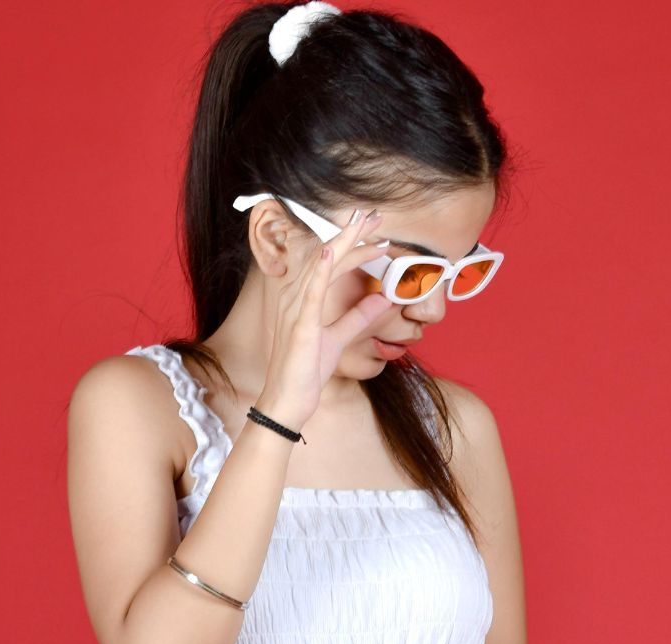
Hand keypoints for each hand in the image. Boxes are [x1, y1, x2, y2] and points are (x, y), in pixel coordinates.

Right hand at [256, 205, 392, 429]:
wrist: (288, 401)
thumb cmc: (306, 372)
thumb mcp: (339, 339)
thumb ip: (358, 318)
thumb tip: (382, 299)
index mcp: (304, 299)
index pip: (332, 265)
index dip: (355, 247)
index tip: (378, 236)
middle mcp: (295, 297)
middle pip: (325, 256)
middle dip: (350, 234)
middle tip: (372, 214)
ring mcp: (295, 310)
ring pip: (319, 267)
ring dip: (340, 242)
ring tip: (359, 222)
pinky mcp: (300, 326)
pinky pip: (310, 293)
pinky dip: (319, 271)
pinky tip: (328, 252)